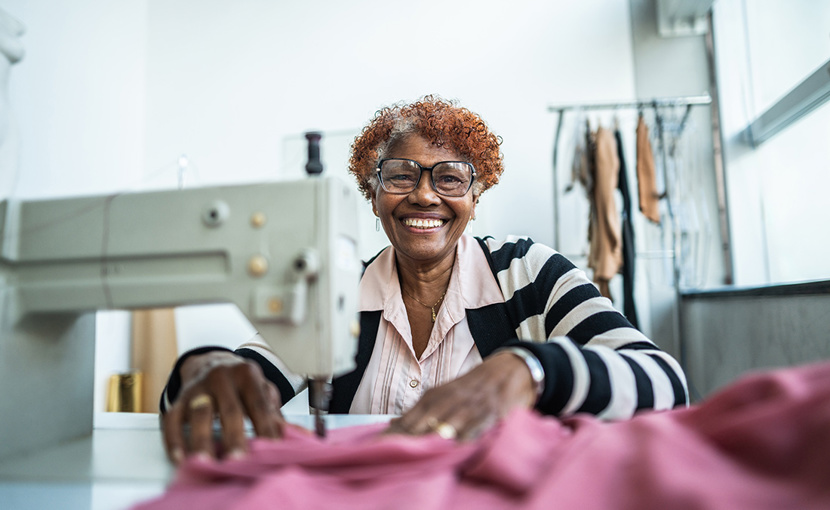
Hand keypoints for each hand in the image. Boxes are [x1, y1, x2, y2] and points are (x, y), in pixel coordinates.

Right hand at [161, 351, 285, 463]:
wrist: (212, 363)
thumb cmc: (243, 384)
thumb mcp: (262, 392)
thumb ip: (277, 415)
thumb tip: (303, 437)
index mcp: (247, 373)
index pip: (258, 403)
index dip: (265, 427)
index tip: (272, 450)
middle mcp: (221, 376)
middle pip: (229, 409)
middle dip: (234, 436)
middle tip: (239, 461)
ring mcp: (198, 387)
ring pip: (198, 413)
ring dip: (202, 440)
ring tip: (208, 462)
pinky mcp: (179, 399)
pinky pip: (172, 419)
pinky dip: (174, 439)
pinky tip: (181, 457)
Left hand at [386, 351, 536, 439]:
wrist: (507, 370)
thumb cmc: (471, 389)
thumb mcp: (443, 396)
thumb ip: (420, 412)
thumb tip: (393, 424)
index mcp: (434, 397)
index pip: (409, 420)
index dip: (395, 436)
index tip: (380, 448)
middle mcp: (449, 401)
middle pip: (424, 423)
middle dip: (410, 439)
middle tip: (396, 454)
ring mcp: (469, 407)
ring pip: (448, 424)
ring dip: (435, 438)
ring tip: (423, 451)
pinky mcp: (490, 413)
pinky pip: (476, 428)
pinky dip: (466, 438)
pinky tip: (458, 449)